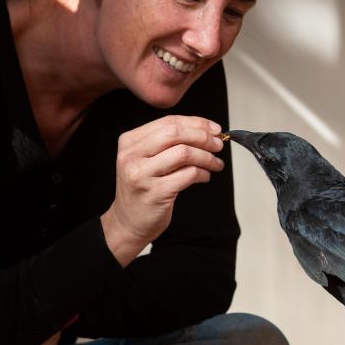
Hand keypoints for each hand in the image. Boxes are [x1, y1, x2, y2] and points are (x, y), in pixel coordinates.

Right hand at [101, 115, 225, 265]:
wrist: (127, 222)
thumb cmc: (142, 189)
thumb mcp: (145, 159)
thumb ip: (166, 143)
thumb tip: (205, 130)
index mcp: (130, 142)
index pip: (168, 121)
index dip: (196, 123)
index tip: (213, 129)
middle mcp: (132, 156)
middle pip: (175, 133)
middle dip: (203, 137)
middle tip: (217, 145)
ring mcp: (142, 174)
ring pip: (183, 153)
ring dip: (206, 157)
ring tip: (215, 163)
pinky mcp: (155, 193)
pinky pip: (187, 175)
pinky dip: (202, 174)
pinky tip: (205, 176)